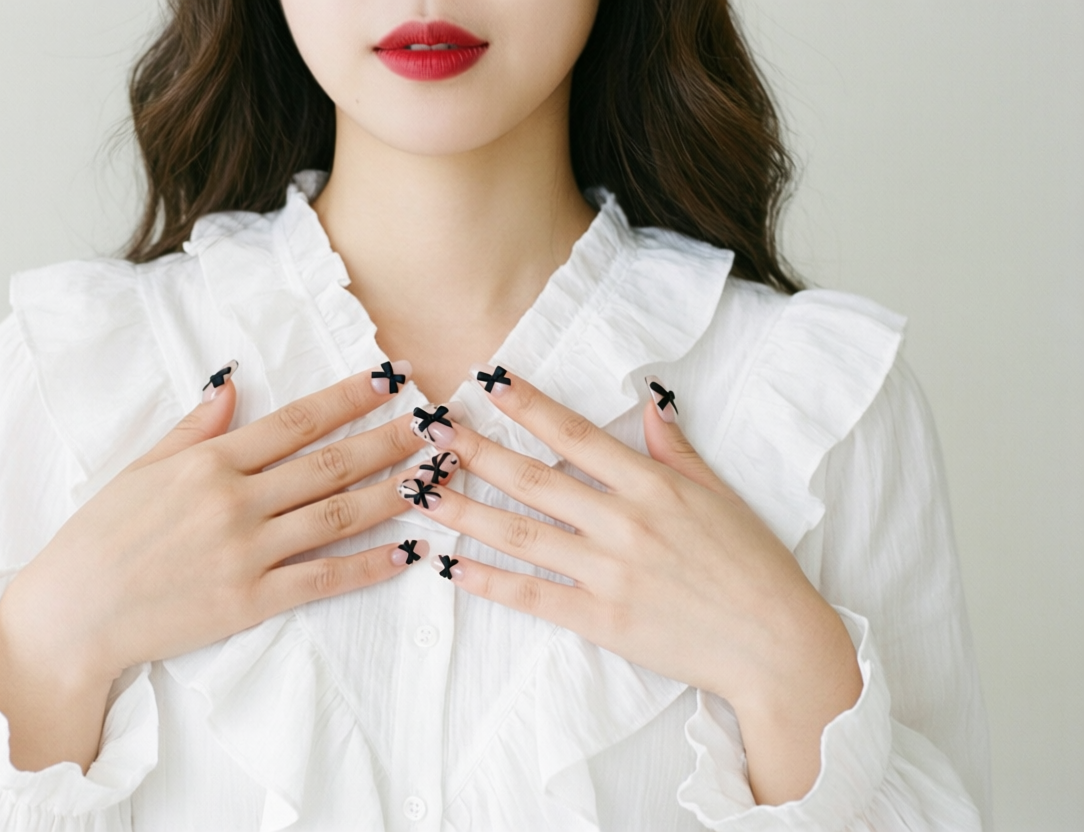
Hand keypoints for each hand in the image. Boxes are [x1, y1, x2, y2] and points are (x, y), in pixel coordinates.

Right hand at [0, 359, 430, 770]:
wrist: (71, 615)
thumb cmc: (99, 539)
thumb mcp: (140, 469)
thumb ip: (194, 428)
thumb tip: (233, 382)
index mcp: (208, 462)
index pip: (296, 421)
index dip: (349, 398)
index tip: (390, 380)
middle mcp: (234, 500)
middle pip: (330, 463)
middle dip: (389, 440)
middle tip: (436, 425)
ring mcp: (246, 552)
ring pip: (337, 515)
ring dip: (393, 493)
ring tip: (435, 477)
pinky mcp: (251, 601)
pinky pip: (323, 577)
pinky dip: (370, 564)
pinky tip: (407, 551)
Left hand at [401, 365, 863, 804]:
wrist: (776, 646)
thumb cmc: (755, 568)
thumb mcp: (722, 496)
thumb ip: (676, 451)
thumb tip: (650, 403)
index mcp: (653, 485)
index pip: (576, 434)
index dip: (529, 405)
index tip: (490, 381)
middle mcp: (623, 522)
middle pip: (533, 479)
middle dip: (476, 451)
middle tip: (431, 432)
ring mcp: (609, 572)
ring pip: (521, 534)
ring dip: (466, 512)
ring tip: (422, 495)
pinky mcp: (601, 619)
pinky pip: (533, 596)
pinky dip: (490, 581)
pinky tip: (452, 566)